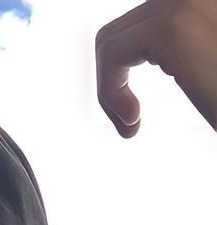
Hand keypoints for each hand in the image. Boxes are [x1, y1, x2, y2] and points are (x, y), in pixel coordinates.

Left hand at [96, 0, 216, 136]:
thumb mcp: (206, 64)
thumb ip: (193, 47)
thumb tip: (171, 51)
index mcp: (207, 4)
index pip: (158, 16)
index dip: (137, 58)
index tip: (140, 106)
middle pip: (134, 22)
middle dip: (117, 73)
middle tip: (131, 119)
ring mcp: (189, 0)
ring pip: (116, 36)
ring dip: (110, 86)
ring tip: (131, 122)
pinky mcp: (173, 26)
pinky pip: (113, 52)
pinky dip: (109, 91)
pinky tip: (132, 121)